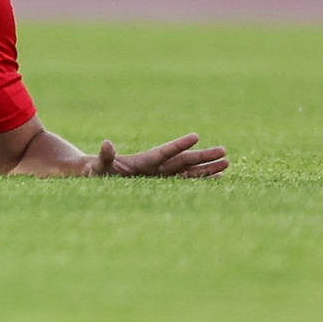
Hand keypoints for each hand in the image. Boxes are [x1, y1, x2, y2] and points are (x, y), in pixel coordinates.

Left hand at [92, 133, 228, 177]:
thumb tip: (106, 143)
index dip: (179, 145)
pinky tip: (217, 178)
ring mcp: (160, 175)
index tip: (195, 136)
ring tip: (227, 163)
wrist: (95, 176)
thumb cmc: (95, 170)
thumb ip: (105, 156)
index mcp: (143, 161)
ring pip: (188, 171)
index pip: (165, 152)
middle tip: (224, 151)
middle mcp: (155, 167)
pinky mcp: (161, 185)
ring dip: (206, 168)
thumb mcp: (98, 165)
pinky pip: (184, 182)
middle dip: (203, 157)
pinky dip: (200, 180)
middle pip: (183, 160)